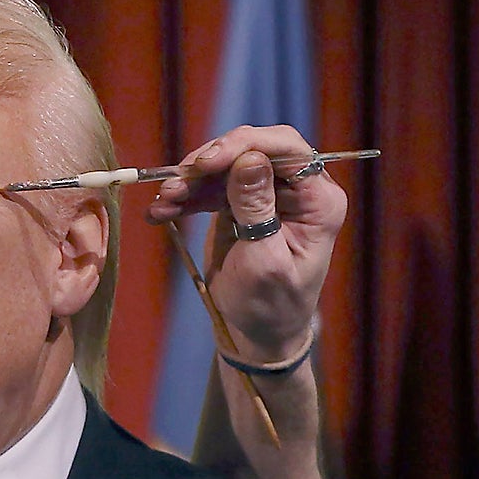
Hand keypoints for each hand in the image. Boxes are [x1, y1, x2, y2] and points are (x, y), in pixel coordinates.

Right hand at [146, 124, 346, 361]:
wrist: (258, 333)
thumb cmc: (270, 306)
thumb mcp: (263, 261)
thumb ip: (256, 209)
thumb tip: (249, 158)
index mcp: (318, 200)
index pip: (288, 150)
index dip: (246, 145)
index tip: (207, 162)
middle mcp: (297, 189)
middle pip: (252, 150)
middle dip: (210, 162)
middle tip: (175, 182)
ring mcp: (267, 193)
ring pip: (226, 166)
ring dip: (190, 181)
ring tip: (162, 202)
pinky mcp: (241, 203)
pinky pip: (211, 187)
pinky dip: (186, 197)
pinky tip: (160, 212)